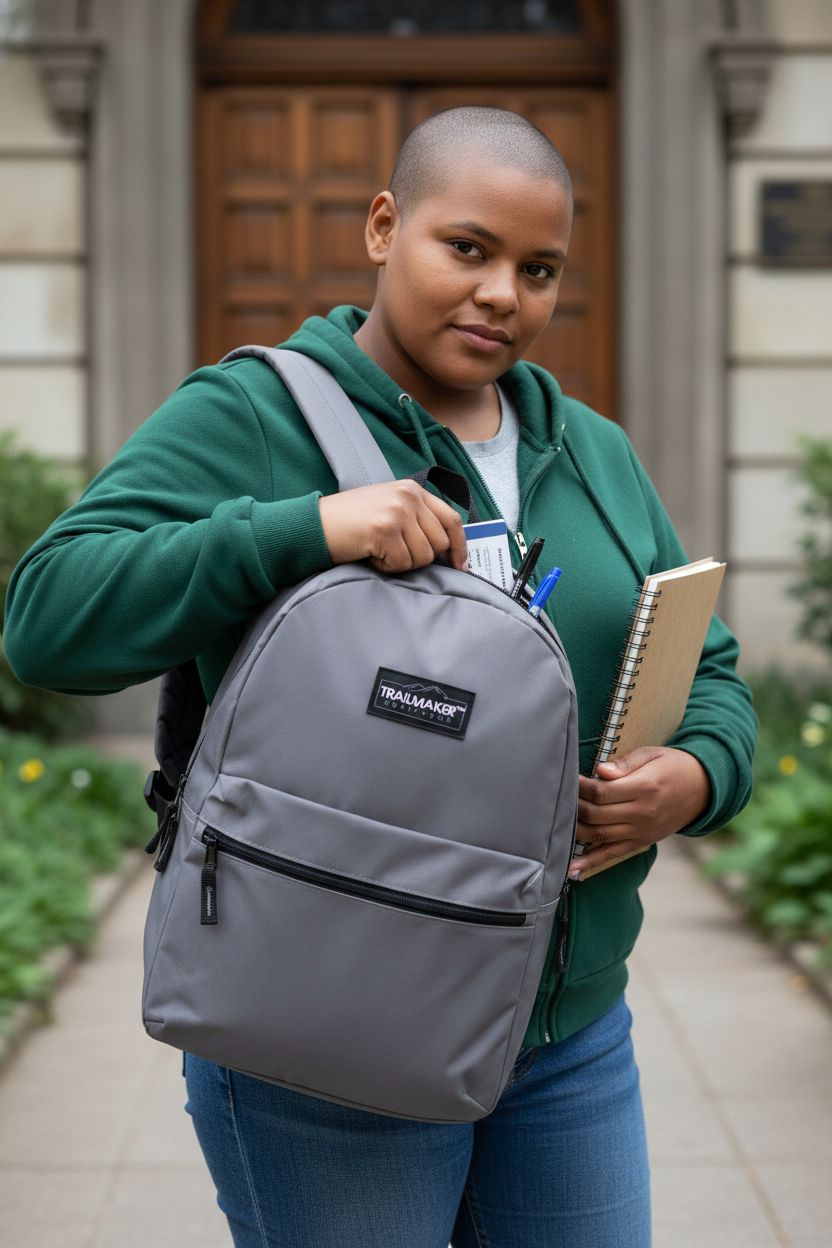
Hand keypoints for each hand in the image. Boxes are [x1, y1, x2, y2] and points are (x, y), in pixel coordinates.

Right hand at [318, 480, 467, 573]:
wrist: (315, 524)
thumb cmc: (349, 522)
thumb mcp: (389, 508)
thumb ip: (417, 519)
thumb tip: (447, 548)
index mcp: (412, 490)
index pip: (451, 519)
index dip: (459, 546)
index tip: (461, 565)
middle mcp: (408, 496)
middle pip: (439, 543)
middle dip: (419, 557)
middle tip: (393, 553)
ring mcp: (398, 512)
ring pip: (422, 557)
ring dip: (401, 562)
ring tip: (379, 550)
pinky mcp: (385, 529)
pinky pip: (401, 564)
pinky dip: (386, 566)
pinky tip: (370, 553)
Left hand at [570, 746, 710, 878]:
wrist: (702, 789)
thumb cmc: (671, 766)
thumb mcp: (651, 755)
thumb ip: (625, 764)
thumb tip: (600, 771)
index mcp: (645, 788)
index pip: (602, 792)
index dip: (580, 786)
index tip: (567, 777)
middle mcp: (642, 814)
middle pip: (597, 815)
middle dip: (573, 806)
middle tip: (559, 795)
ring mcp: (641, 832)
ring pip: (599, 835)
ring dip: (575, 831)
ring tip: (555, 823)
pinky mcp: (641, 842)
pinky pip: (612, 855)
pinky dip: (590, 863)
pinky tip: (572, 870)